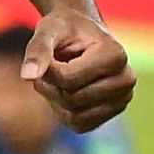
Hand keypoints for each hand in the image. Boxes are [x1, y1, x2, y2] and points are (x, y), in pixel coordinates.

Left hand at [21, 9, 134, 132]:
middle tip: (48, 66)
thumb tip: (27, 76)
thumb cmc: (64, 28)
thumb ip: (38, 50)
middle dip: (49, 85)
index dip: (46, 69)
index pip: (67, 79)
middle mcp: (126, 80)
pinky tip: (65, 89)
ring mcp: (122, 100)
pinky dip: (63, 110)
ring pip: (73, 116)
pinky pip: (78, 125)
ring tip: (57, 76)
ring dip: (54, 98)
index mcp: (116, 55)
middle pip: (71, 99)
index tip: (47, 54)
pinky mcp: (111, 114)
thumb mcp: (48, 30)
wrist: (81, 34)